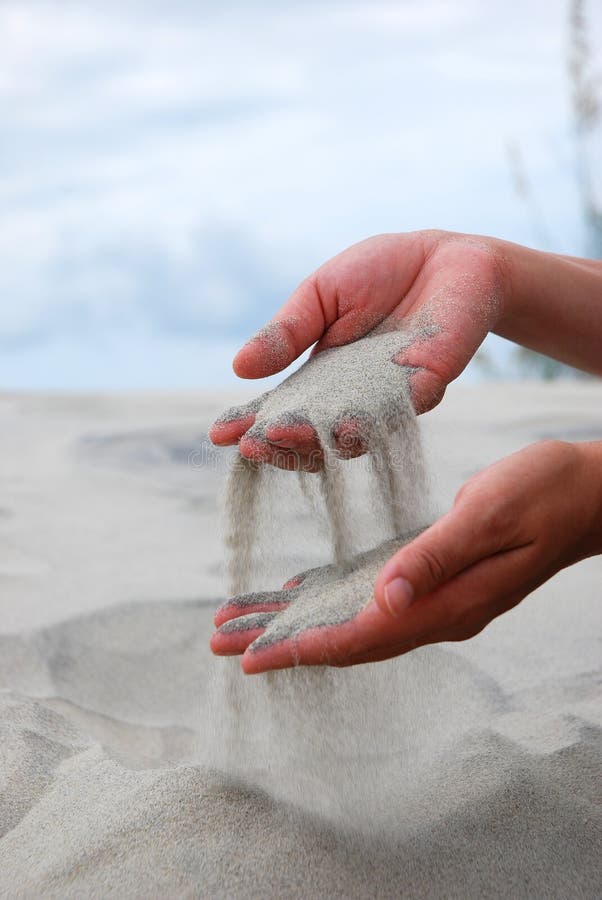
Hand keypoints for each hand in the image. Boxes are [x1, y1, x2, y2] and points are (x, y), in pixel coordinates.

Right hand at [209, 230, 507, 467]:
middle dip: (277, 442)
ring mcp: (387, 399)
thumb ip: (288, 330)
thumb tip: (239, 368)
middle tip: (248, 445)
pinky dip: (370, 422)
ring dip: (314, 439)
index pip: (280, 410)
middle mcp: (351, 398)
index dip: (250, 423)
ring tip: (282, 433)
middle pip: (309, 436)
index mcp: (321, 377)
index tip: (219, 434)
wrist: (447, 256)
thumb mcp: (321, 294)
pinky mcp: (426, 388)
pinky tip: (342, 426)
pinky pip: (396, 414)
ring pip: (348, 436)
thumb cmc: (380, 272)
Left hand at [210, 440, 601, 671]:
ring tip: (242, 622)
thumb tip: (384, 599)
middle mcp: (435, 609)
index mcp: (447, 603)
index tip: (252, 660)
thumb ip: (436, 557)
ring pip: (349, 617)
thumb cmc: (544, 493)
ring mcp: (434, 594)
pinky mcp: (432, 572)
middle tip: (223, 644)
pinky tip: (296, 591)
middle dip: (283, 641)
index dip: (304, 648)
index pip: (361, 636)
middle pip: (344, 636)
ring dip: (296, 620)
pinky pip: (367, 593)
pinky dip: (326, 594)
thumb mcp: (488, 515)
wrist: (588, 493)